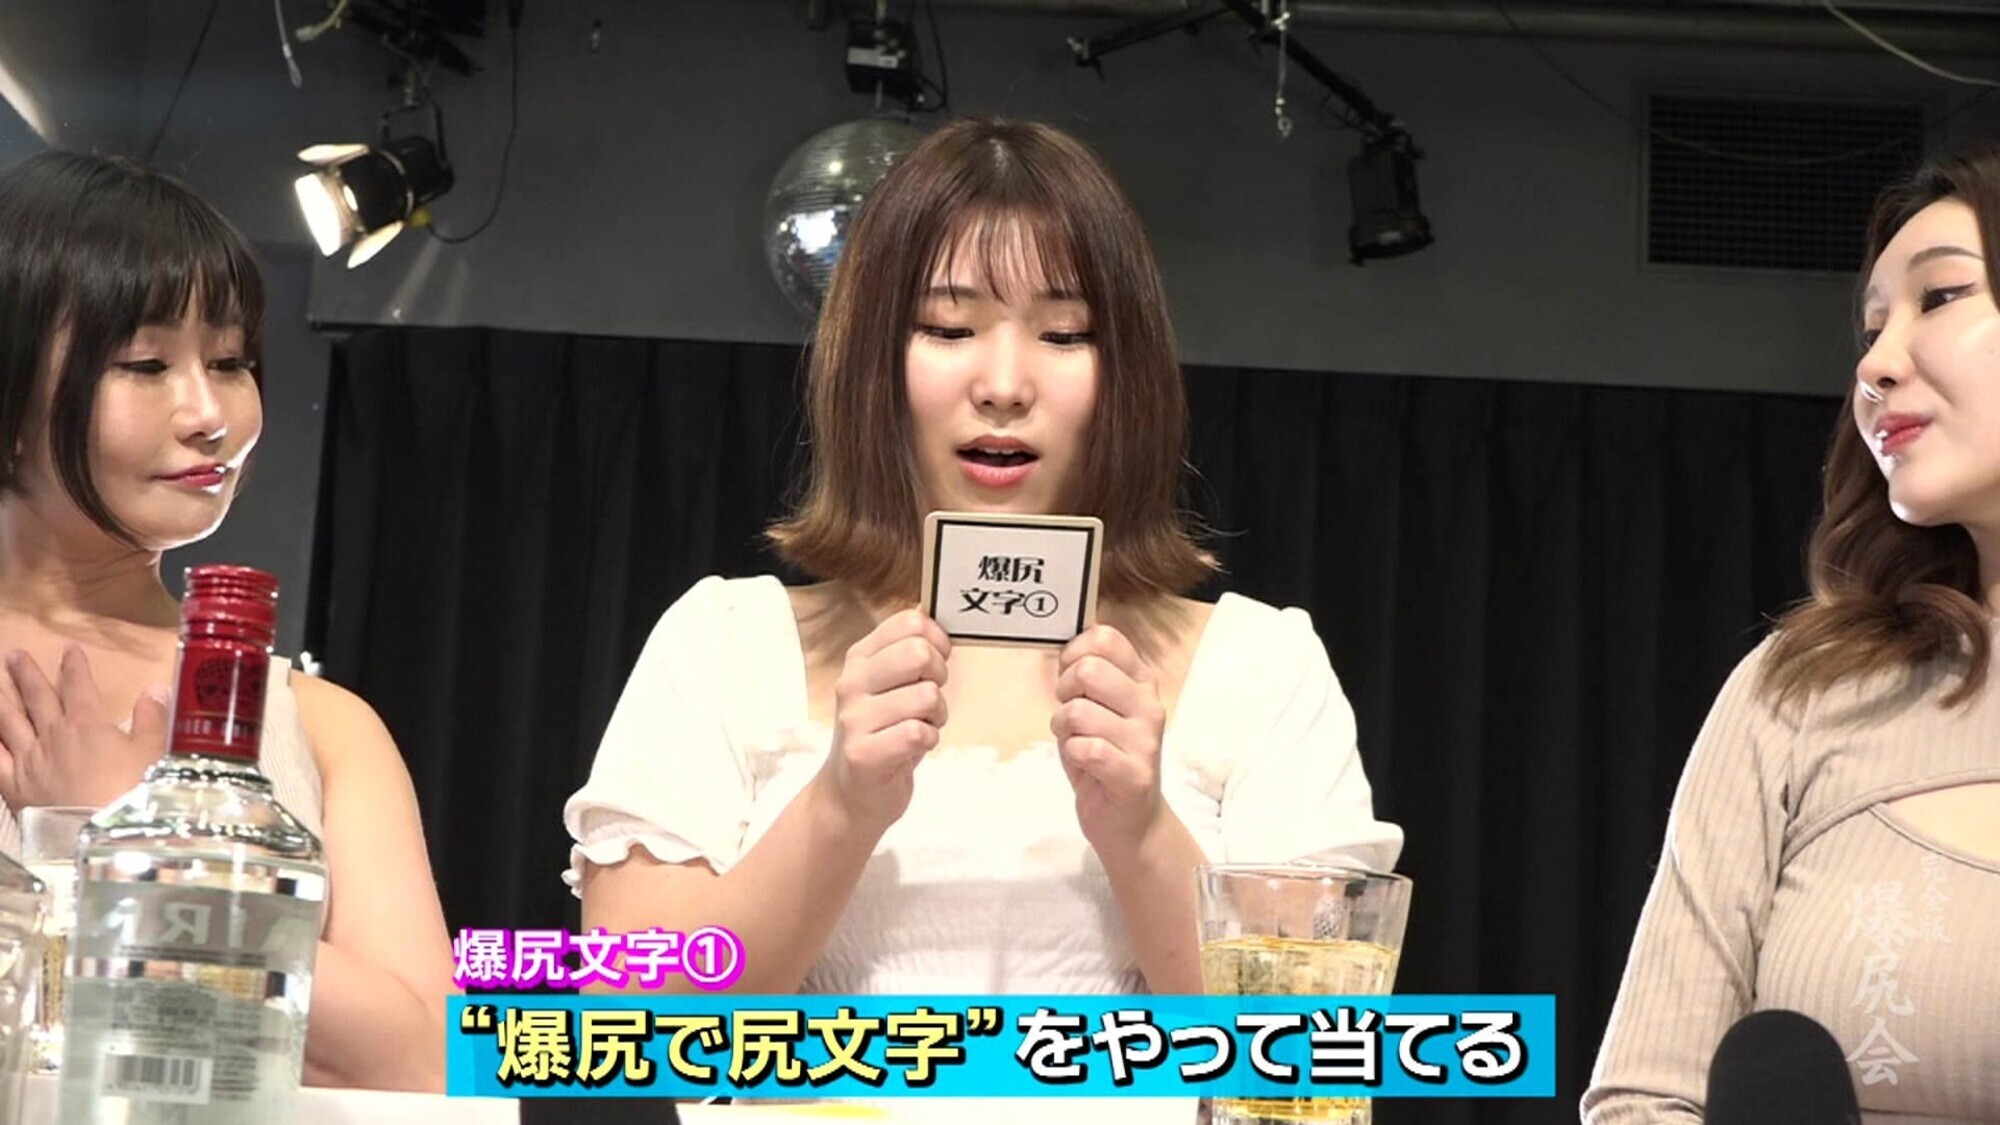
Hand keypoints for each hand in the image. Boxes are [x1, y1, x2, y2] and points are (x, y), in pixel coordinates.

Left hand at [0, 646, 169, 809]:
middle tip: (15, 655)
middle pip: (37, 698)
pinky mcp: (13, 786)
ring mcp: (28, 760)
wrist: (101, 835)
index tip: (69, 649)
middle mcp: (53, 734)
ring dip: (2, 701)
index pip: (78, 685)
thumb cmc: (134, 792)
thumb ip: (151, 720)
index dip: (75, 666)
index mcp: (88, 723)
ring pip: (9, 722)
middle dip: (27, 674)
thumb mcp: (153, 753)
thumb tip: (153, 690)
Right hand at [816, 610, 950, 836]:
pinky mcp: (864, 754)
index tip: (935, 663)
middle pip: (918, 653)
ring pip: (926, 696)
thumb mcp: (889, 686)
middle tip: (928, 699)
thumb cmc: (881, 734)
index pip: (909, 623)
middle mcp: (852, 683)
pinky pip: (919, 733)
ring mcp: (854, 719)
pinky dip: (929, 741)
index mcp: (859, 659)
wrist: (850, 795)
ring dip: (937, 716)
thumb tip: (929, 609)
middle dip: (939, 677)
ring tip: (919, 727)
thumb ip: (907, 651)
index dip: (937, 640)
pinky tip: (914, 747)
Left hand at [1053, 624, 1167, 855]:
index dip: (1074, 652)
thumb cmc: (1106, 759)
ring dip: (1063, 729)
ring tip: (1076, 743)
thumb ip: (1085, 680)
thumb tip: (1067, 648)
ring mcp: (1144, 741)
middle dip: (1064, 691)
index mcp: (1141, 683)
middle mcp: (1148, 706)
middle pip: (1089, 670)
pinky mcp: (1134, 775)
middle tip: (1068, 714)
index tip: (1069, 676)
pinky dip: (1072, 754)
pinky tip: (1084, 764)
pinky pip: (1086, 749)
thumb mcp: (1097, 710)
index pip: (1106, 639)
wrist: (1131, 821)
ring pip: (1079, 712)